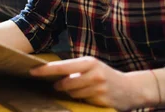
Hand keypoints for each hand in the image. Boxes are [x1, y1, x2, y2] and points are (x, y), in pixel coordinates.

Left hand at [30, 56, 154, 109]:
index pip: (62, 66)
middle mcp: (94, 74)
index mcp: (89, 62)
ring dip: (71, 93)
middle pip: (66, 83)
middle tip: (58, 86)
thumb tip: (51, 73)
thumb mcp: (92, 66)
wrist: (132, 88)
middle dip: (59, 86)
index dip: (45, 70)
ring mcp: (99, 88)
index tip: (32, 71)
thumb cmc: (105, 75)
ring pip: (73, 94)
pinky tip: (89, 96)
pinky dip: (82, 100)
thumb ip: (74, 69)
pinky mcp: (102, 101)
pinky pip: (83, 102)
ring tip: (79, 89)